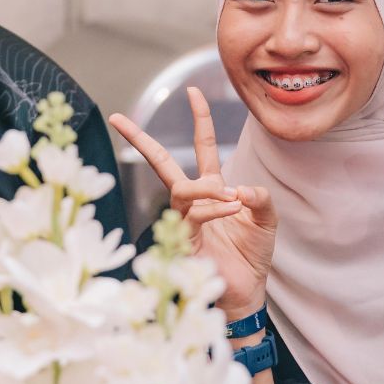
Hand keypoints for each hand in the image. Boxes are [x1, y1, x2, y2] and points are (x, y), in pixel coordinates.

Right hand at [108, 89, 277, 319]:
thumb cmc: (252, 255)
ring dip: (208, 190)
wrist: (246, 292)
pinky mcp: (183, 241)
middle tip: (117, 117)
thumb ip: (260, 197)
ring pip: (181, 189)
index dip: (200, 117)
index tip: (193, 90)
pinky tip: (231, 212)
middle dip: (140, 140)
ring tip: (233, 199)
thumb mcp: (266, 219)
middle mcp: (194, 200)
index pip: (203, 145)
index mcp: (214, 188)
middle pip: (161, 162)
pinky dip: (214, 210)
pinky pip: (192, 215)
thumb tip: (240, 187)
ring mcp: (185, 220)